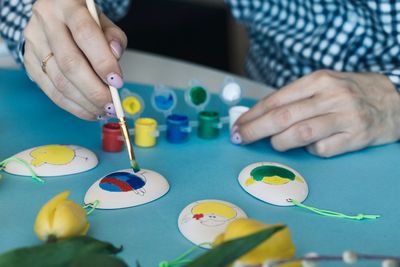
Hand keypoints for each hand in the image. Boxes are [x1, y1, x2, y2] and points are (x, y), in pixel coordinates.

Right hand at [23, 0, 127, 119]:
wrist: (55, 15)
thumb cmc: (83, 19)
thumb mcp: (102, 20)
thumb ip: (113, 36)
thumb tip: (116, 54)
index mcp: (66, 4)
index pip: (85, 34)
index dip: (103, 61)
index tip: (117, 82)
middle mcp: (46, 22)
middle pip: (70, 63)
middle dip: (94, 90)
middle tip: (112, 105)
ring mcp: (33, 43)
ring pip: (59, 81)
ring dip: (85, 103)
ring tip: (104, 111)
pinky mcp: (29, 62)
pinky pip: (51, 91)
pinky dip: (73, 106)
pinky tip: (89, 111)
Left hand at [233, 70, 399, 156]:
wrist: (393, 102)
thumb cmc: (348, 93)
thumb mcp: (322, 85)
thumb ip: (295, 98)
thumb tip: (259, 116)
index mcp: (318, 80)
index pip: (276, 99)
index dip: (253, 115)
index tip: (238, 126)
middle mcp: (332, 96)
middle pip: (283, 117)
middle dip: (255, 130)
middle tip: (240, 138)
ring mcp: (345, 117)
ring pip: (300, 134)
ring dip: (280, 142)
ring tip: (275, 143)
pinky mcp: (355, 138)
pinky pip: (321, 150)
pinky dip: (309, 151)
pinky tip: (309, 146)